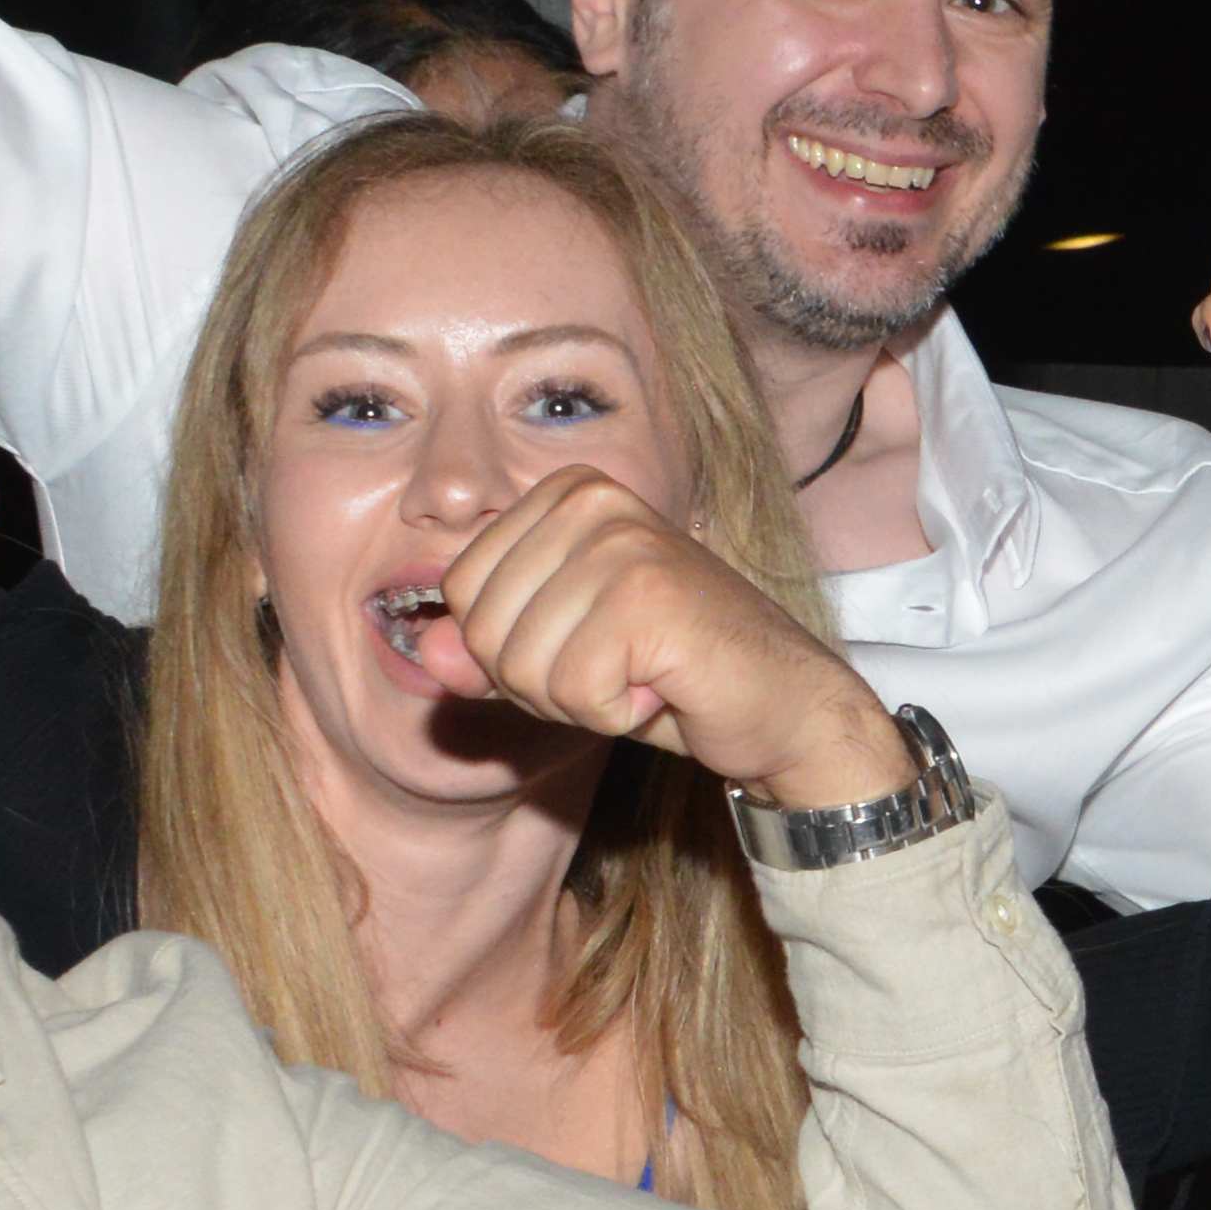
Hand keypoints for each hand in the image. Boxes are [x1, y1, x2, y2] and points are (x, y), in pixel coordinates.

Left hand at [422, 471, 905, 810]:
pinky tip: (663, 686)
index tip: (590, 648)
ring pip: (521, 666)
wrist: (784, 707)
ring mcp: (622, 541)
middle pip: (481, 630)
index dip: (510, 651)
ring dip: (579, 702)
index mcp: (566, 495)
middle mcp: (591, 500)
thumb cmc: (673, 677)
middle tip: (619, 671)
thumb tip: (426, 650)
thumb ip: (486, 653)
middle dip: (540, 683)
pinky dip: (612, 714)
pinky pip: (571, 689)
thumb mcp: (558, 662)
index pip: (460, 591)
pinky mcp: (648, 593)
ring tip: (643, 677)